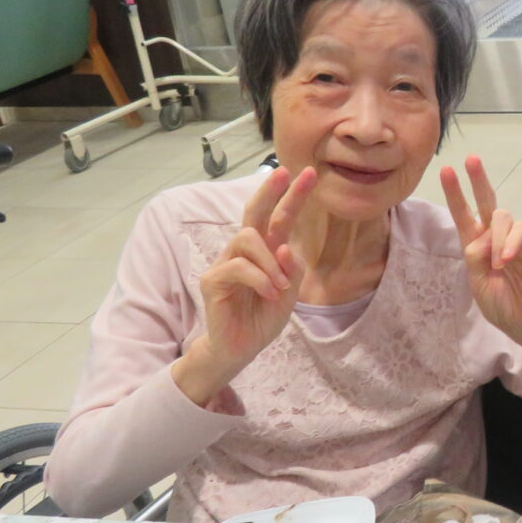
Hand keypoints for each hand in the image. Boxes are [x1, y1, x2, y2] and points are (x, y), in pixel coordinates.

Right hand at [173, 166, 314, 405]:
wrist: (240, 349)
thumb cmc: (263, 318)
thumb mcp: (289, 294)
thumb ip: (292, 270)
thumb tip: (286, 246)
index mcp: (266, 252)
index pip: (278, 218)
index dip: (292, 196)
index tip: (309, 173)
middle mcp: (244, 252)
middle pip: (254, 212)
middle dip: (271, 191)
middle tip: (285, 173)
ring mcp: (226, 263)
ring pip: (248, 239)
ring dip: (270, 262)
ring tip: (280, 287)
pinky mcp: (213, 280)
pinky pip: (238, 267)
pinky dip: (260, 279)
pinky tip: (269, 294)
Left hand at [440, 155, 521, 377]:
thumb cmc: (501, 304)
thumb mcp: (477, 283)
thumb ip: (474, 258)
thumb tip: (482, 238)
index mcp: (476, 245)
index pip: (464, 214)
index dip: (455, 193)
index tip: (446, 170)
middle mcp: (494, 237)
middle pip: (487, 201)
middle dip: (479, 180)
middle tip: (471, 160)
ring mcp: (513, 240)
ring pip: (502, 217)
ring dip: (495, 238)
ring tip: (498, 265)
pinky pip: (520, 232)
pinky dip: (510, 244)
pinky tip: (506, 259)